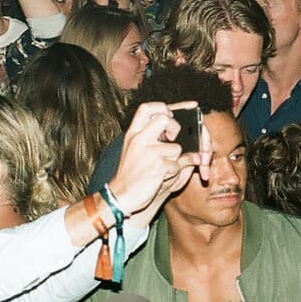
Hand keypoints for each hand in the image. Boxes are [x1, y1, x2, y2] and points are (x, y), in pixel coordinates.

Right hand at [106, 101, 205, 215]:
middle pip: (164, 119)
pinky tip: (161, 177)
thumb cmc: (131, 173)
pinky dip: (175, 172)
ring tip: (161, 168)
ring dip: (175, 159)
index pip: (147, 108)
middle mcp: (138, 139)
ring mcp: (148, 152)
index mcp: (132, 133)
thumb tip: (174, 129)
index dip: (164, 106)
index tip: (177, 110)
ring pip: (177, 147)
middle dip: (175, 127)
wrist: (121, 195)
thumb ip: (150, 137)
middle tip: (173, 138)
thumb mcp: (134, 150)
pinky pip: (179, 164)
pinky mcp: (158, 166)